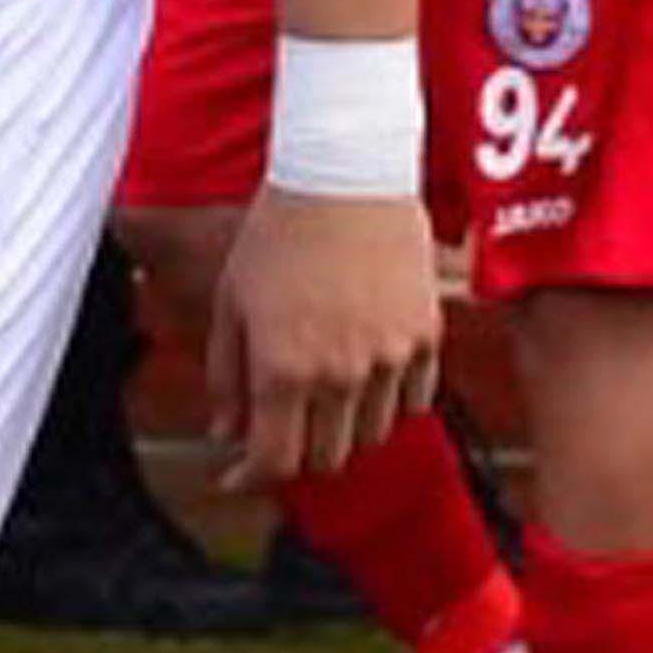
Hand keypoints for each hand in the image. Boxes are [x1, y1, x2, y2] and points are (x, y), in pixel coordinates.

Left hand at [207, 187, 442, 489]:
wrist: (344, 173)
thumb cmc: (278, 231)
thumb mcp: (232, 301)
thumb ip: (226, 374)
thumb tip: (226, 432)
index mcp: (283, 367)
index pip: (274, 462)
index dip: (251, 479)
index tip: (237, 478)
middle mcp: (340, 374)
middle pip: (325, 459)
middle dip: (296, 456)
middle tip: (281, 432)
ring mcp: (390, 358)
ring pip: (372, 435)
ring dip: (344, 430)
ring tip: (325, 398)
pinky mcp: (426, 337)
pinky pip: (415, 400)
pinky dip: (390, 403)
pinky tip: (367, 377)